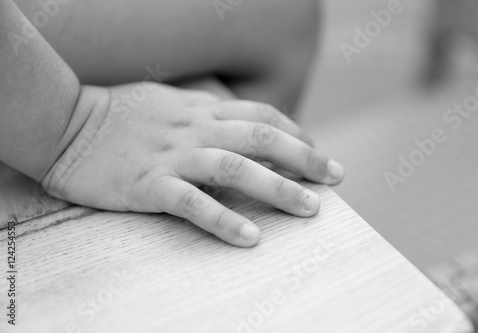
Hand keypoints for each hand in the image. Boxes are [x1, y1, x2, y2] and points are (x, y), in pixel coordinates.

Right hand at [41, 82, 343, 246]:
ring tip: (311, 209)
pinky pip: (193, 203)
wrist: (65, 123)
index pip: (262, 116)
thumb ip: (203, 113)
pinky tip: (251, 238)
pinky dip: (224, 219)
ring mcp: (173, 156)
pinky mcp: (148, 184)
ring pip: (237, 168)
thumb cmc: (119, 115)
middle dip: (305, 158)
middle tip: (336, 178)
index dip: (296, 133)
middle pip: (263, 138)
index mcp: (200, 109)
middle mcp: (194, 128)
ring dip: (278, 189)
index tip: (317, 152)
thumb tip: (237, 128)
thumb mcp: (169, 103)